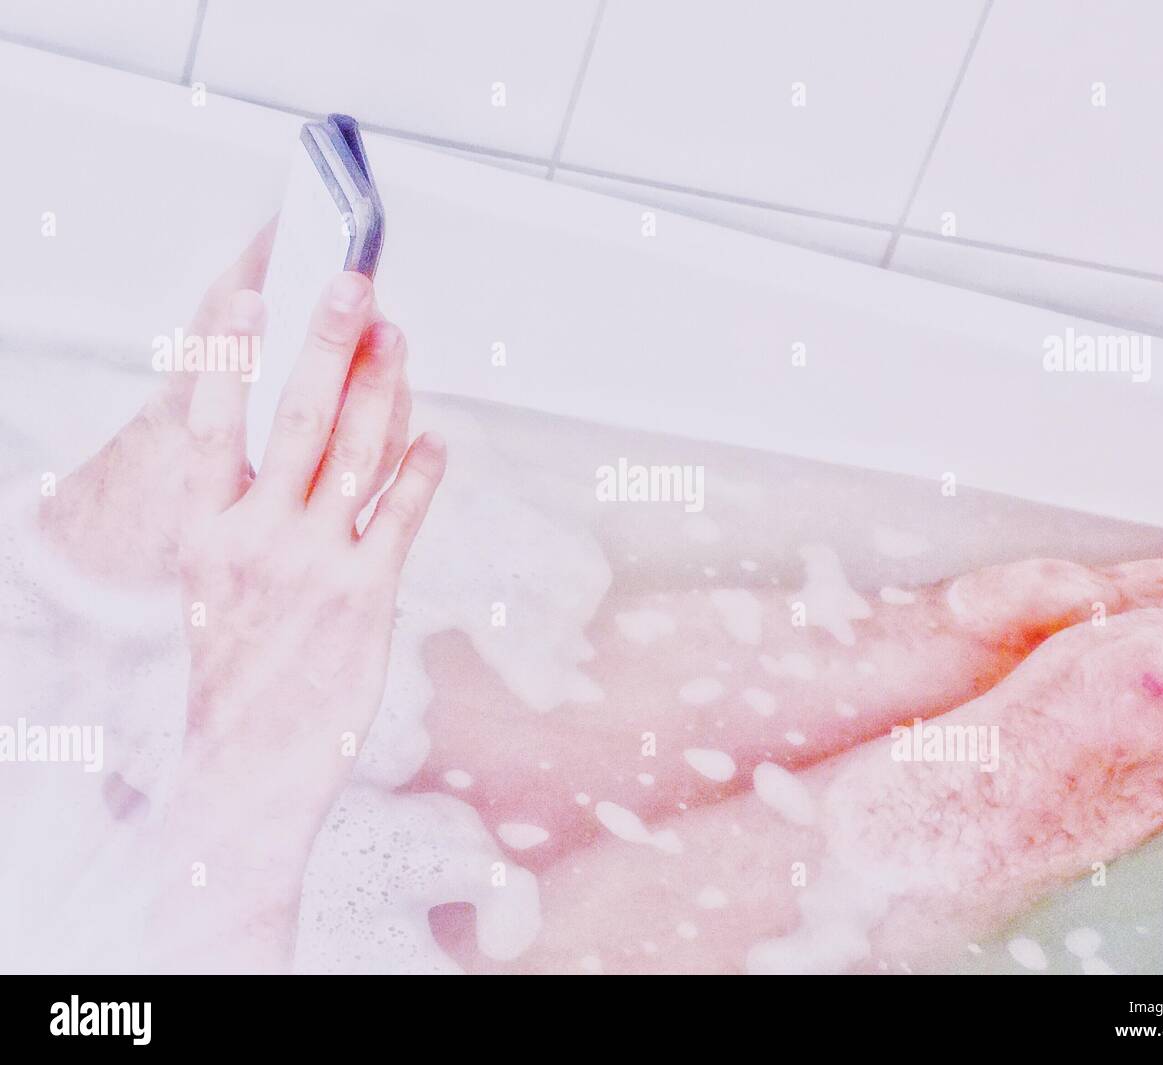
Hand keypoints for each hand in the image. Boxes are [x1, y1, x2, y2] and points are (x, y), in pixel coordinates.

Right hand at [155, 270, 444, 970]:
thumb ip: (259, 504)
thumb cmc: (240, 658)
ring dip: (385, 387)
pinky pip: (405, 513)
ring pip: (358, 453)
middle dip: (328, 340)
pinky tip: (437, 437)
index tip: (246, 287)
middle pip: (296, 417)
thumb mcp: (221, 580)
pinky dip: (425, 468)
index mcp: (203, 530)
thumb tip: (326, 418)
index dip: (226, 350)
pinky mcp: (368, 596)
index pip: (208, 420)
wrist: (251, 759)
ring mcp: (312, 567)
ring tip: (399, 338)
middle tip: (353, 277)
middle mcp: (253, 538)